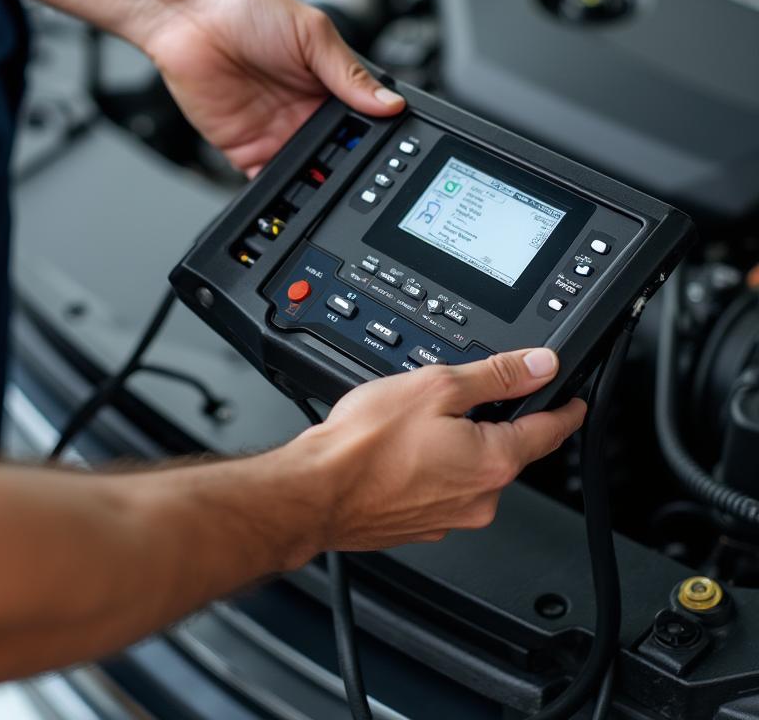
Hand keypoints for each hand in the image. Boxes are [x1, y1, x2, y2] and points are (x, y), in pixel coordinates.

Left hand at [142, 0, 404, 175]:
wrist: (189, 18)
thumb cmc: (245, 9)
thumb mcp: (312, 33)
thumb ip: (349, 73)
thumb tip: (389, 103)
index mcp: (327, 83)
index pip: (361, 119)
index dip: (374, 133)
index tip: (387, 145)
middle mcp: (304, 111)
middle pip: (338, 152)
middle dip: (348, 163)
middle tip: (357, 168)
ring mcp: (276, 133)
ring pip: (307, 172)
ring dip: (317, 180)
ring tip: (328, 180)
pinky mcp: (245, 150)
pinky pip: (268, 181)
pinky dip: (280, 191)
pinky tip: (292, 191)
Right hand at [289, 348, 585, 551]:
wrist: (316, 492)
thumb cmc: (365, 445)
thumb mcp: (435, 387)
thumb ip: (494, 375)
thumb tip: (540, 365)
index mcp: (494, 460)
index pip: (550, 430)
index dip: (565, 408)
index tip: (573, 401)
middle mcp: (481, 498)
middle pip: (507, 449)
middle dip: (492, 421)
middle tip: (456, 398)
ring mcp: (451, 517)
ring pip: (469, 469)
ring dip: (455, 445)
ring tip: (411, 426)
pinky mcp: (421, 525)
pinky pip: (441, 489)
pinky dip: (429, 468)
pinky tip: (397, 453)